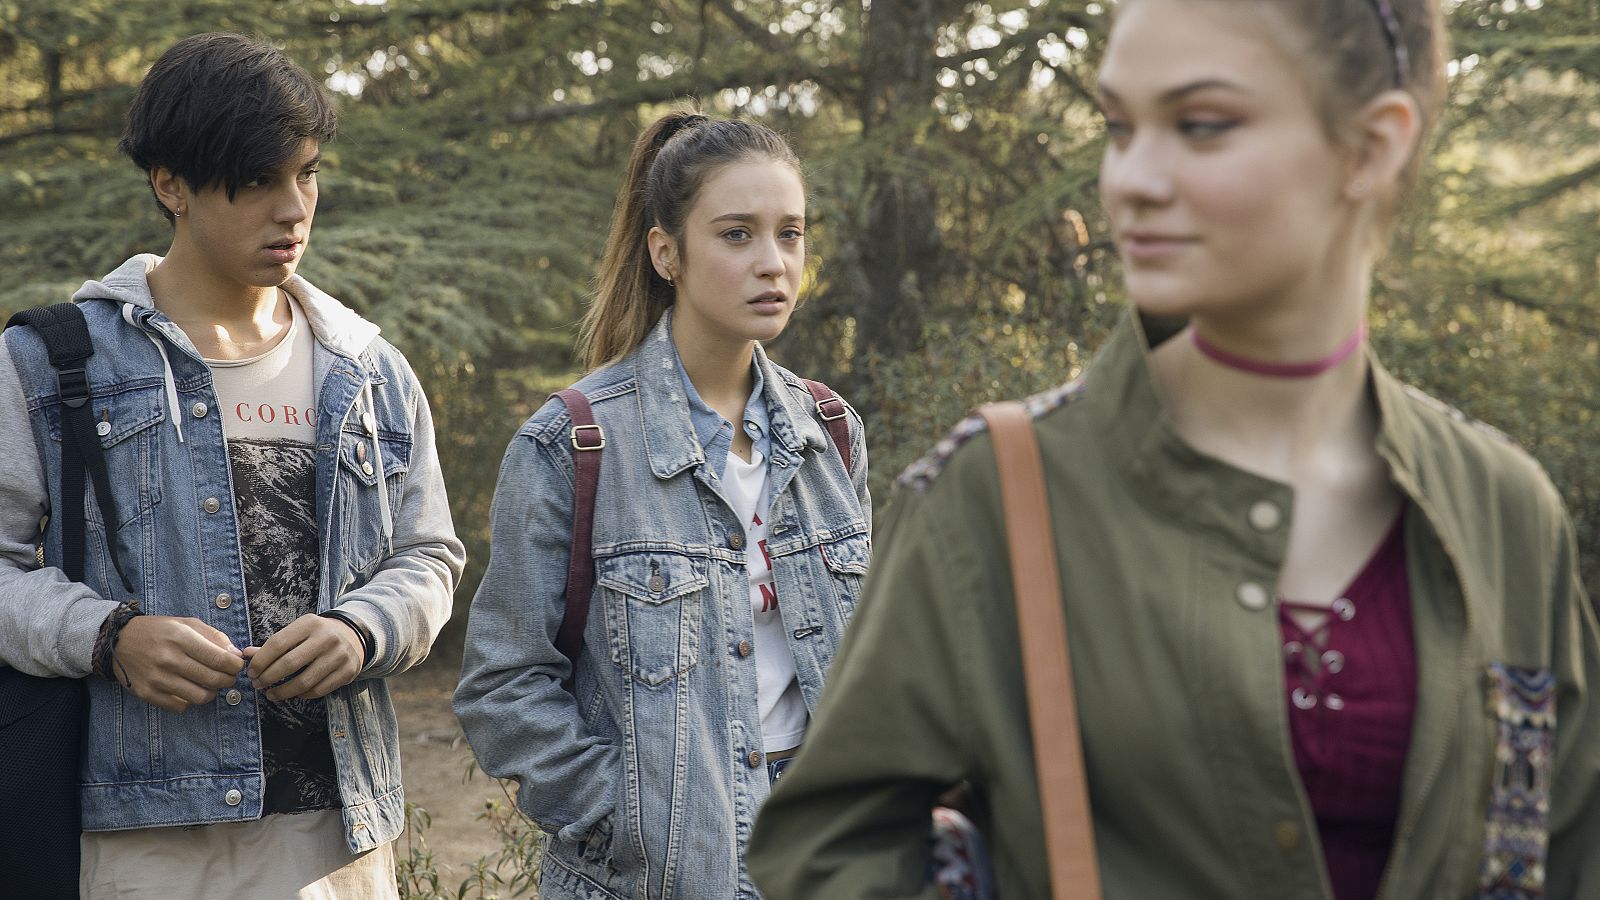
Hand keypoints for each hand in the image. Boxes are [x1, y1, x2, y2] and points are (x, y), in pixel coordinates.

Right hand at [114, 616, 246, 713]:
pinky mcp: (147, 693)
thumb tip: (237, 655)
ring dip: (212, 693)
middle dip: (228, 680)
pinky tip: (190, 690)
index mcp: (181, 637)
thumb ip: (215, 637)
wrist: (119, 641)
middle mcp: (169, 659)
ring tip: (210, 684)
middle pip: (213, 680)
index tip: (237, 666)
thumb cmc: (159, 631)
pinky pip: (181, 707)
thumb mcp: (187, 624)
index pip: (220, 660)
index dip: (235, 666)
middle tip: (228, 677)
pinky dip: (191, 701)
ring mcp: (157, 678)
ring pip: (200, 697)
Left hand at [245, 614, 363, 701]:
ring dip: (282, 692)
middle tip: (258, 685)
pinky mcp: (348, 672)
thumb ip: (273, 644)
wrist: (354, 635)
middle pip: (289, 664)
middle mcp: (327, 638)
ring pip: (304, 682)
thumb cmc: (317, 635)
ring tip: (270, 694)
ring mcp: (340, 656)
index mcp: (310, 624)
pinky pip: (319, 690)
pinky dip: (302, 695)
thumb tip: (247, 654)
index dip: (260, 661)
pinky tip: (293, 694)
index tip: (251, 672)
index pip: (278, 644)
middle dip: (268, 678)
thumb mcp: (298, 632)